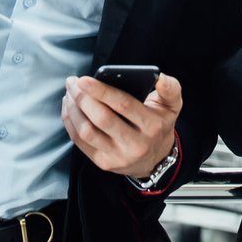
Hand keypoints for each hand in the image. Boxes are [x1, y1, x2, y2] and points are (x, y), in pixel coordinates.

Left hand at [62, 73, 180, 178]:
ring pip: (87, 132)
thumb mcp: (172, 106)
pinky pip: (80, 142)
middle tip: (72, 82)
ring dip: (73, 110)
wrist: (156, 160)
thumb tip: (159, 77)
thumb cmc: (159, 125)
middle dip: (82, 98)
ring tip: (70, 93)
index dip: (101, 91)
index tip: (84, 79)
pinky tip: (70, 108)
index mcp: (152, 125)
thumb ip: (170, 88)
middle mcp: (135, 144)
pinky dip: (70, 122)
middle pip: (102, 119)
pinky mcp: (103, 163)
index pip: (123, 105)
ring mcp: (117, 156)